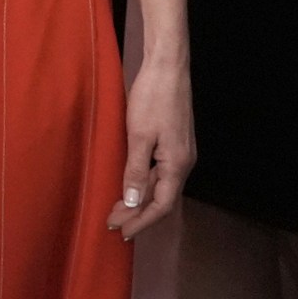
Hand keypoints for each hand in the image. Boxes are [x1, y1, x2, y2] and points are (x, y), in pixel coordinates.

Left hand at [108, 55, 192, 240]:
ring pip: (161, 186)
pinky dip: (145, 182)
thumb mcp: (139, 136)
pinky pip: (161, 171)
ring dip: (140, 199)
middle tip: (113, 223)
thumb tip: (134, 203)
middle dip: (138, 214)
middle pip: (162, 198)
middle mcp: (184, 162)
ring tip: (118, 208)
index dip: (141, 221)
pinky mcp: (175, 141)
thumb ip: (136, 171)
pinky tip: (131, 183)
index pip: (161, 205)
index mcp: (178, 164)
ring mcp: (181, 152)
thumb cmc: (153, 97)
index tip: (121, 231)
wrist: (168, 67)